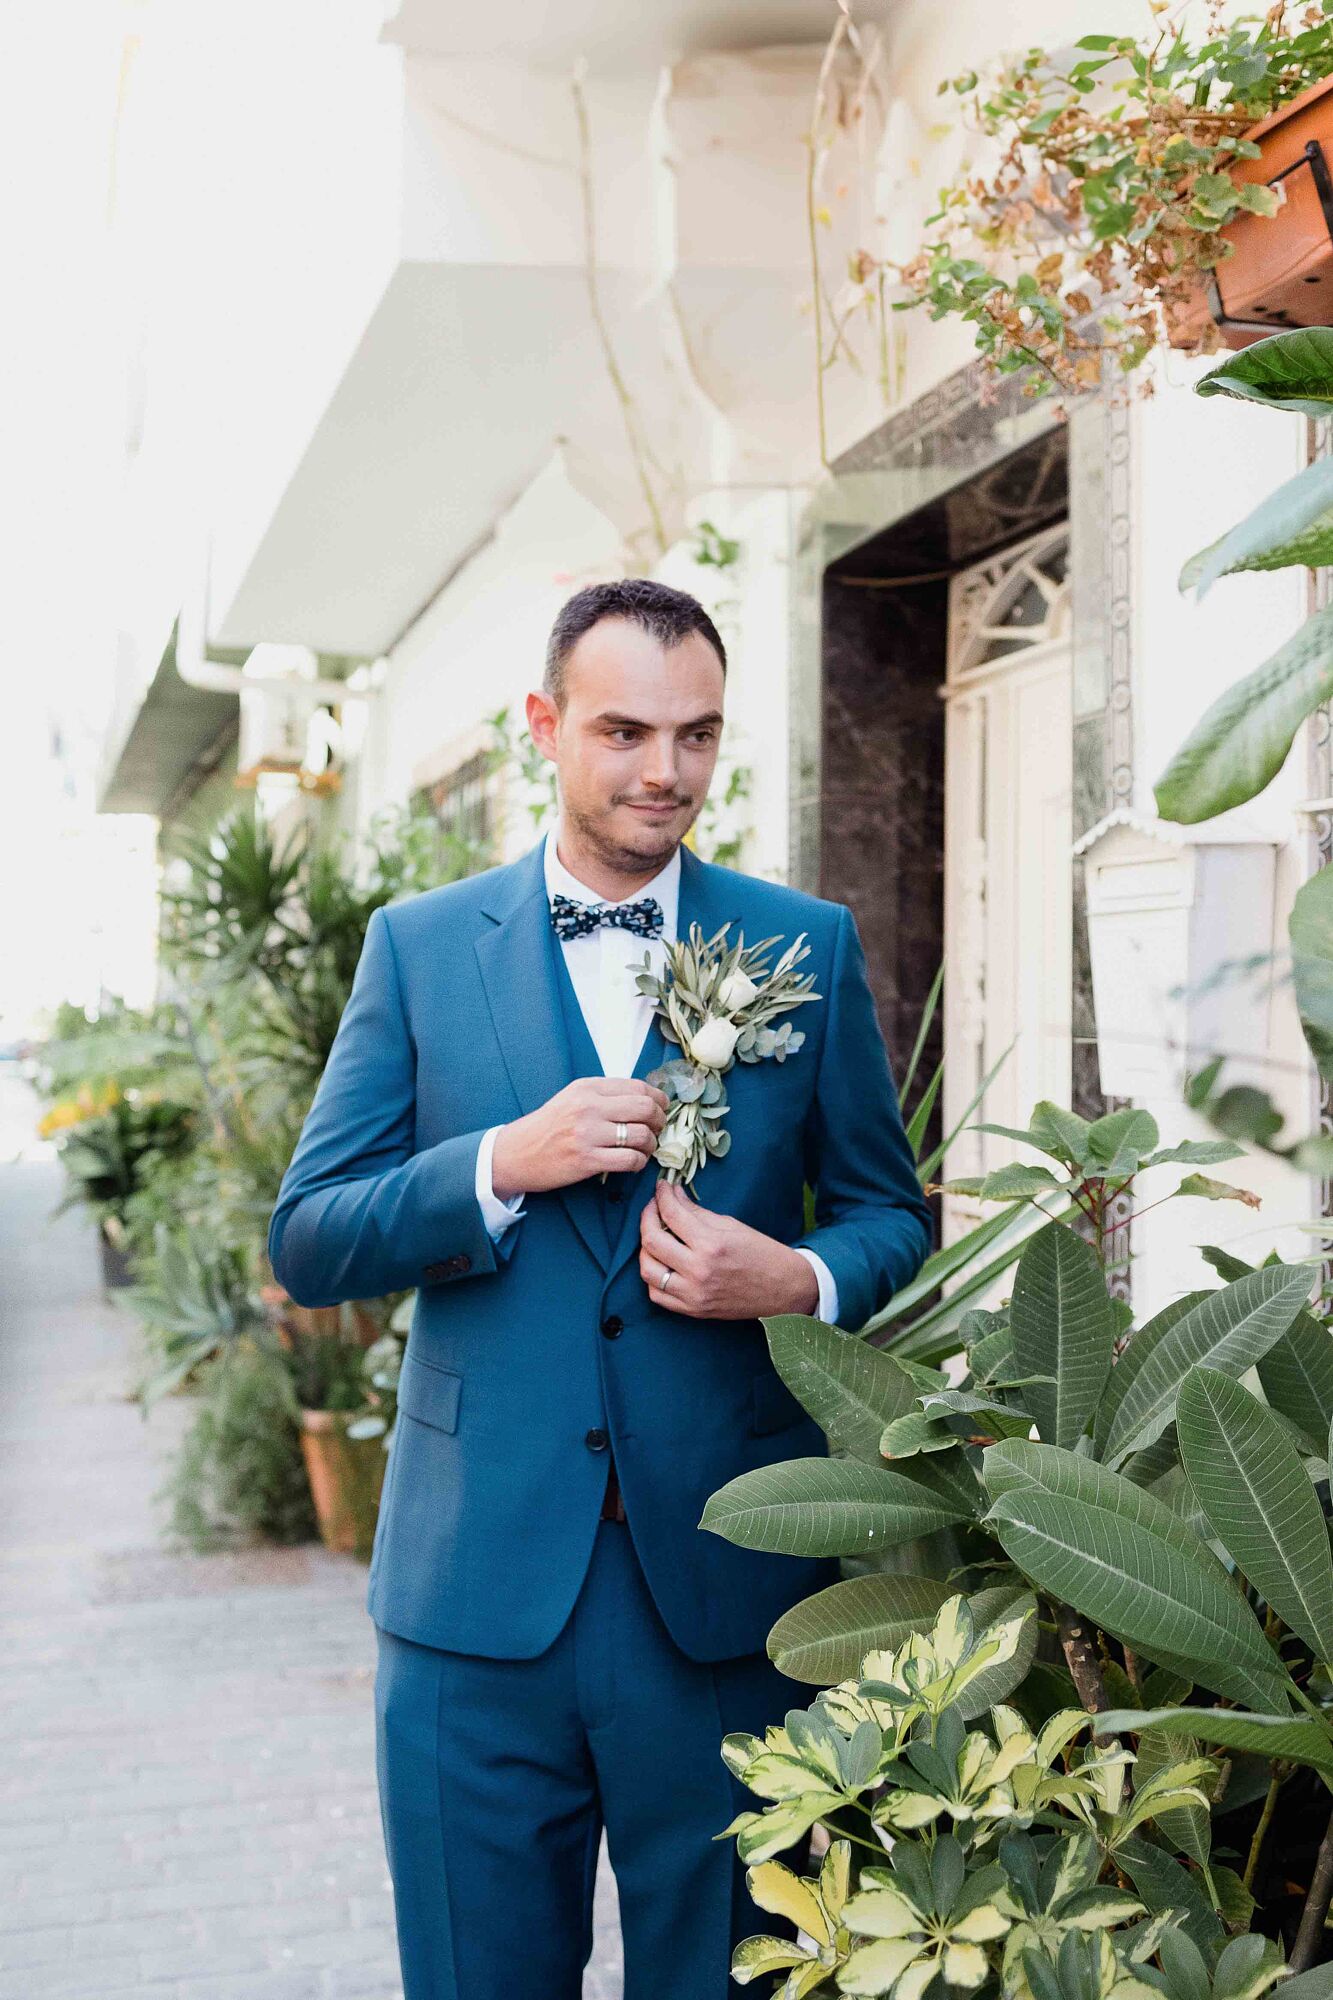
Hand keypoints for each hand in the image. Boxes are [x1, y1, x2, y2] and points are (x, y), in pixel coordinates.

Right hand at [491, 1078, 668, 1197]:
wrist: (516, 1154)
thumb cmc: (548, 1127)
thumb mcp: (573, 1098)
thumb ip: (605, 1095)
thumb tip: (646, 1099)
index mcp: (587, 1088)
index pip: (638, 1087)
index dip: (658, 1099)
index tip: (661, 1109)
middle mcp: (589, 1107)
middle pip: (645, 1108)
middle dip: (660, 1120)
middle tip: (657, 1129)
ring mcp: (588, 1134)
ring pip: (642, 1135)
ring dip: (651, 1145)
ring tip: (644, 1149)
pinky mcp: (587, 1160)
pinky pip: (630, 1160)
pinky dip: (640, 1163)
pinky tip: (634, 1162)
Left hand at [639, 1179, 818, 1319]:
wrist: (783, 1289)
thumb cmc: (761, 1253)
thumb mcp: (731, 1226)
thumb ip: (697, 1212)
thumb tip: (673, 1196)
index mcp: (711, 1244)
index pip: (672, 1214)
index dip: (662, 1195)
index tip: (662, 1188)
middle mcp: (699, 1270)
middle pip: (652, 1240)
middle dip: (647, 1217)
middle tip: (654, 1207)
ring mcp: (693, 1293)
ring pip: (648, 1270)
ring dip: (646, 1249)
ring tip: (655, 1236)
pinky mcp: (693, 1310)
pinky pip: (657, 1295)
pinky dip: (653, 1277)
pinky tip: (661, 1264)